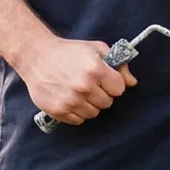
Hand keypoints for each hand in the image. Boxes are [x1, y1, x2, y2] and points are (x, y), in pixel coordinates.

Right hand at [14, 35, 136, 124]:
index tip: (105, 79)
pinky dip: (77, 112)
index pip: (119, 89)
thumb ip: (118, 64)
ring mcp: (70, 100)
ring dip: (90, 104)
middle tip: (90, 84)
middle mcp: (84, 87)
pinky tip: (70, 99)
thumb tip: (132, 82)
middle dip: (102, 94)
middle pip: (108, 103)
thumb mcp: (96, 49)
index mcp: (96, 69)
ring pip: (94, 114)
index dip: (113, 83)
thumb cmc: (69, 51)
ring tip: (79, 91)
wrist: (37, 56)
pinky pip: (78, 120)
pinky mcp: (58, 111)